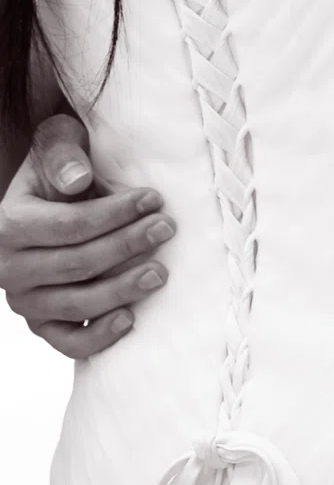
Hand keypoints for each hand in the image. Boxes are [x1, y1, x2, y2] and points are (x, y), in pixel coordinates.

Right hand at [0, 115, 174, 358]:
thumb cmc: (62, 166)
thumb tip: (78, 180)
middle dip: (127, 246)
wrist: (48, 195)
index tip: (154, 199)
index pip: (68, 226)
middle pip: (76, 264)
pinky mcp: (42, 322)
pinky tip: (130, 320)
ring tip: (161, 272)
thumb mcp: (58, 143)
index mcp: (8, 225)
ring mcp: (24, 299)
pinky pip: (67, 341)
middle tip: (167, 228)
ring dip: (122, 290)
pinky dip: (97, 338)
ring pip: (75, 304)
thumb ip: (62, 154)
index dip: (114, 214)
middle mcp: (8, 268)